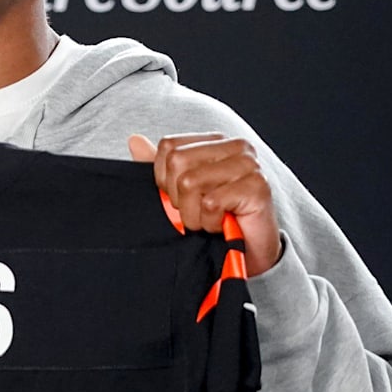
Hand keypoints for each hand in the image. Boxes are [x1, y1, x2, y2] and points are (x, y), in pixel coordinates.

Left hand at [127, 133, 280, 274]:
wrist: (250, 251)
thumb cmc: (217, 218)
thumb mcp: (181, 191)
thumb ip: (160, 166)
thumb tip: (134, 140)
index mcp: (215, 141)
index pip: (169, 147)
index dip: (165, 179)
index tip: (183, 197)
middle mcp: (235, 146)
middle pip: (177, 162)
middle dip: (179, 197)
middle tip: (199, 211)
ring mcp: (249, 164)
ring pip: (190, 183)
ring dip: (194, 214)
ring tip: (210, 219)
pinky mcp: (258, 186)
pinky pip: (211, 203)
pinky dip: (210, 222)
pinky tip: (223, 224)